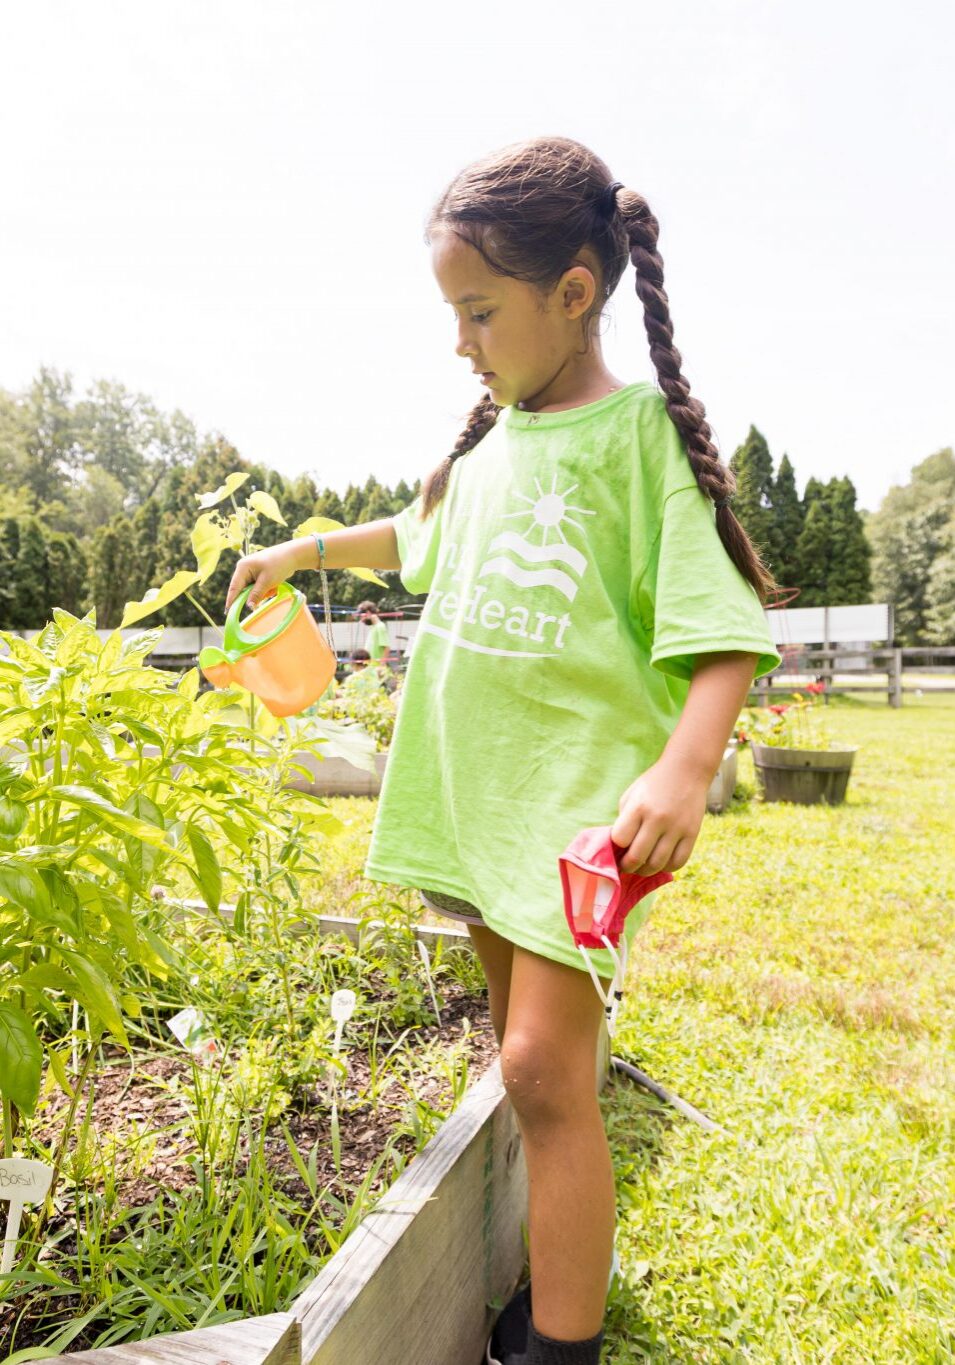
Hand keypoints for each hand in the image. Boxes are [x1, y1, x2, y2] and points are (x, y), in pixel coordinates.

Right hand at [225, 542, 301, 612]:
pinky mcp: (259, 575)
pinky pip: (259, 588)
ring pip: (252, 590)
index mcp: (243, 567)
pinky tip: (275, 586)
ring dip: (263, 593)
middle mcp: (245, 569)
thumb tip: (248, 607)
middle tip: (267, 593)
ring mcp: (251, 572)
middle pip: (244, 589)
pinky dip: (266, 589)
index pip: (234, 587)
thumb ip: (256, 594)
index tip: (228, 612)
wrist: (293, 556)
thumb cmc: (278, 565)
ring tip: (274, 587)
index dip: (231, 600)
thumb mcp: (267, 581)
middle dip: (255, 595)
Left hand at [610, 755, 709, 874]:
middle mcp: (658, 818)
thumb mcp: (632, 795)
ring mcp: (677, 827)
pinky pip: (678, 862)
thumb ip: (624, 820)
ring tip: (641, 867)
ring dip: (645, 871)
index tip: (617, 848)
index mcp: (639, 807)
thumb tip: (619, 848)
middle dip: (627, 867)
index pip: (620, 839)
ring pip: (657, 864)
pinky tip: (661, 863)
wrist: (687, 770)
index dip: (616, 846)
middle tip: (625, 867)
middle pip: (637, 857)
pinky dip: (667, 868)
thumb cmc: (654, 784)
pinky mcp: (692, 833)